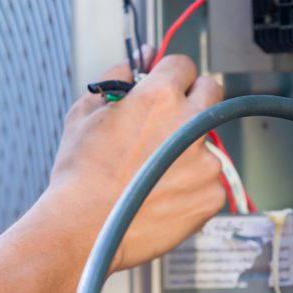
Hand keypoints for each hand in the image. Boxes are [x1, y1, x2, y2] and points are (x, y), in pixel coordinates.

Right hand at [42, 49, 224, 271]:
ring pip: (207, 145)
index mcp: (160, 97)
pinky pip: (209, 183)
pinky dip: (192, 189)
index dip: (171, 75)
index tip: (167, 86)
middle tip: (172, 121)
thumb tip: (137, 61)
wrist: (85, 231)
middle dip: (194, 99)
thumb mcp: (85, 114)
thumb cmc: (80, 176)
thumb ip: (117, 79)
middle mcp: (190, 125)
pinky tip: (162, 198)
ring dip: (189, 153)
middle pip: (211, 94)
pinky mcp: (213, 196)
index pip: (183, 65)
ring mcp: (206, 163)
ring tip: (153, 176)